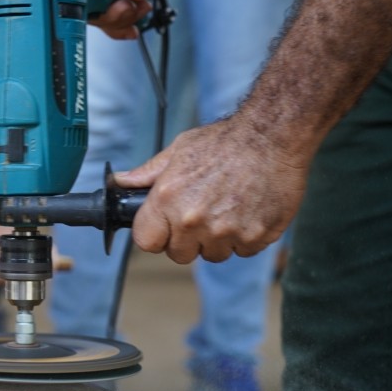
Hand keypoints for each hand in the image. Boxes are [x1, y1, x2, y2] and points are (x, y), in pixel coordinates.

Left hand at [114, 117, 307, 263]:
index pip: (147, 242)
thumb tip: (120, 182)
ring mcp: (225, 232)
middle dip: (187, 239)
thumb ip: (146, 174)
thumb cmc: (224, 141)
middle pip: (179, 254)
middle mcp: (193, 220)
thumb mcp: (178, 151)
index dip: (155, 235)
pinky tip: (247, 211)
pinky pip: (242, 251)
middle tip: (201, 214)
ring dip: (217, 239)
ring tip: (227, 208)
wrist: (272, 136)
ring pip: (212, 254)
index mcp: (167, 200)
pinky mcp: (254, 237)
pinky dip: (245, 237)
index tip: (164, 228)